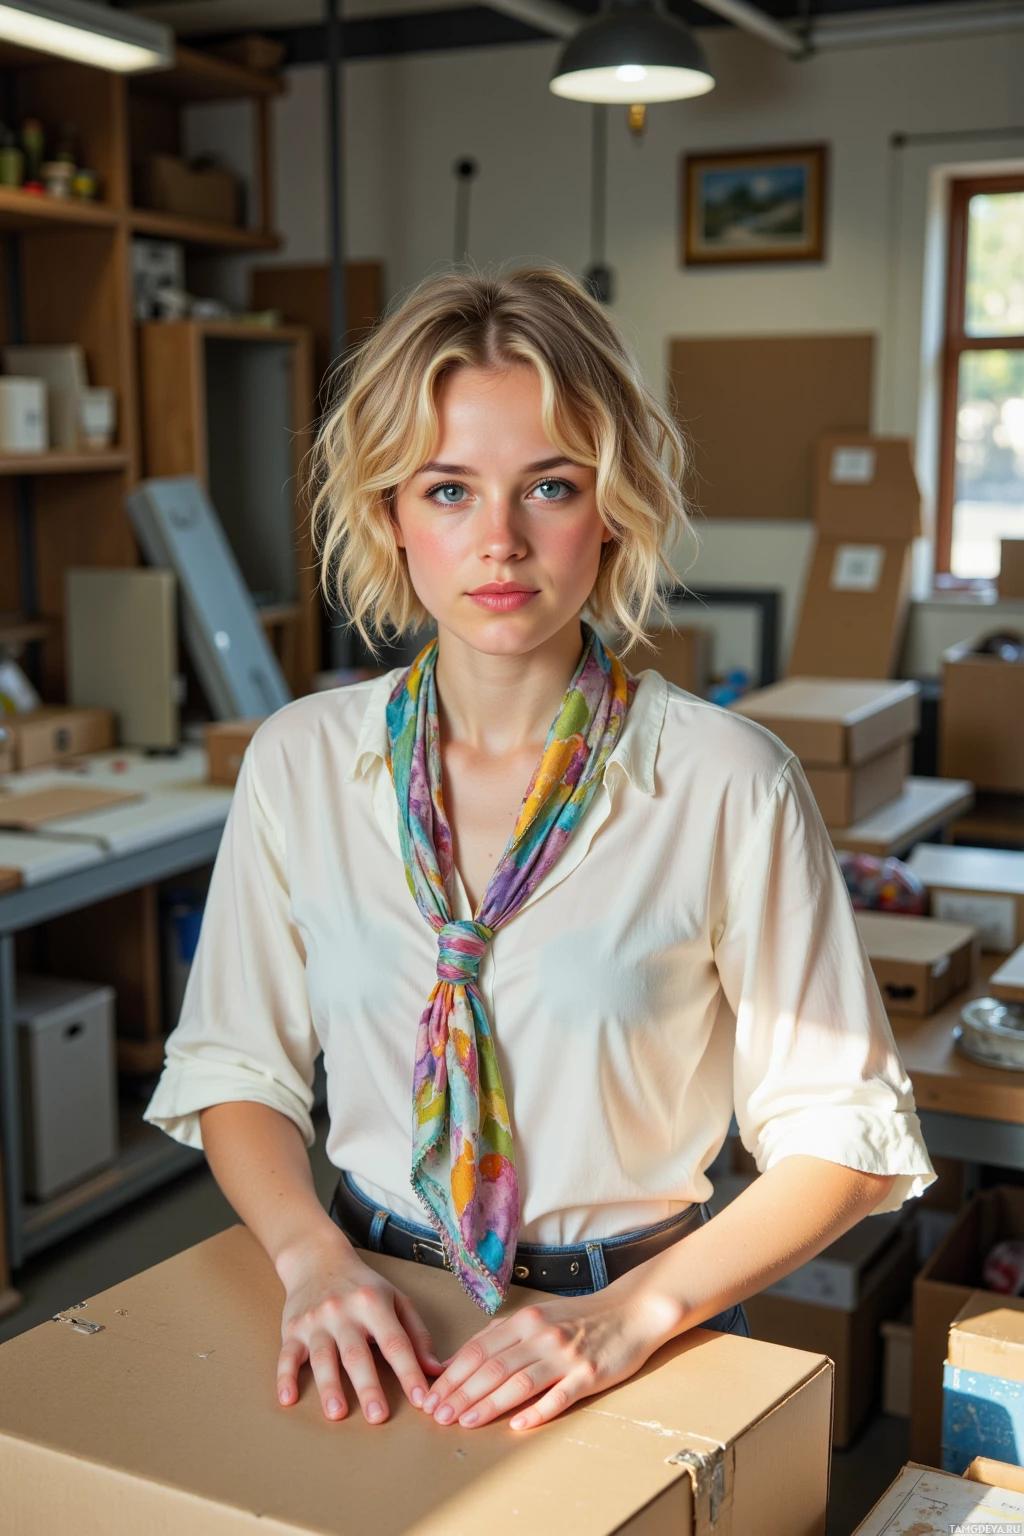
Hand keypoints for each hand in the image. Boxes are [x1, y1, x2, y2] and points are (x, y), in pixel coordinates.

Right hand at [275, 1234, 442, 1423]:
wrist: (317, 1258)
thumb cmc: (362, 1285)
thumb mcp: (395, 1299)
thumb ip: (416, 1334)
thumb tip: (435, 1370)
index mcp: (373, 1303)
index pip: (395, 1342)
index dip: (408, 1371)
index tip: (420, 1399)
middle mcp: (343, 1311)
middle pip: (356, 1353)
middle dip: (368, 1386)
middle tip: (378, 1416)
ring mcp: (315, 1321)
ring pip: (322, 1357)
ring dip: (329, 1387)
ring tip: (337, 1413)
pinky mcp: (292, 1329)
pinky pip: (287, 1355)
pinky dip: (285, 1377)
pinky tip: (288, 1398)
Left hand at [420, 1280, 681, 1431]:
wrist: (630, 1311)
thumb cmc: (579, 1318)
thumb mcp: (537, 1318)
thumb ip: (502, 1336)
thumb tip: (460, 1362)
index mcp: (524, 1320)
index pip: (478, 1349)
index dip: (452, 1375)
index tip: (431, 1396)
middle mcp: (541, 1335)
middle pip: (493, 1367)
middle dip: (461, 1393)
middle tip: (438, 1416)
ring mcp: (565, 1355)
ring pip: (519, 1381)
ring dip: (489, 1404)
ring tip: (465, 1422)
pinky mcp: (589, 1374)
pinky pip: (560, 1395)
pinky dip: (538, 1411)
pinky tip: (518, 1425)